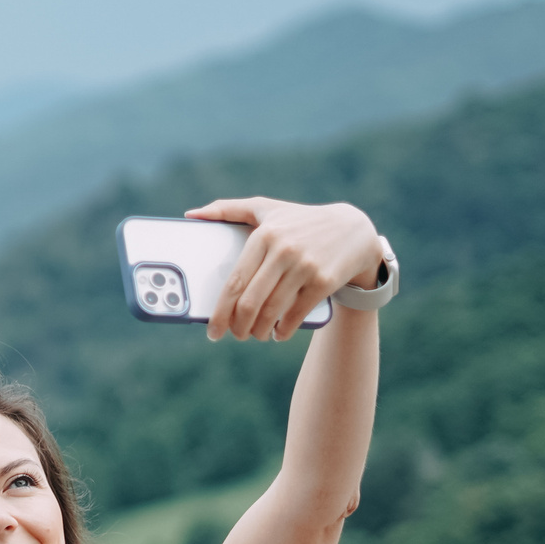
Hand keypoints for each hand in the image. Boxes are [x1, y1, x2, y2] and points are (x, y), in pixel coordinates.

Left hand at [185, 198, 382, 341]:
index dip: (220, 311)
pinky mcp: (324, 281)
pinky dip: (284, 330)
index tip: (212, 330)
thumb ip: (227, 209)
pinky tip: (279, 333)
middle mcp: (283, 251)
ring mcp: (305, 267)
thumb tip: (191, 215)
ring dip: (259, 331)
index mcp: (264, 235)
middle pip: (250, 302)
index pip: (235, 282)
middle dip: (238, 327)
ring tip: (256, 335)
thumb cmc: (299, 221)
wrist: (353, 228)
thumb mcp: (266, 208)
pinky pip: (296, 315)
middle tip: (234, 335)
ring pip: (272, 312)